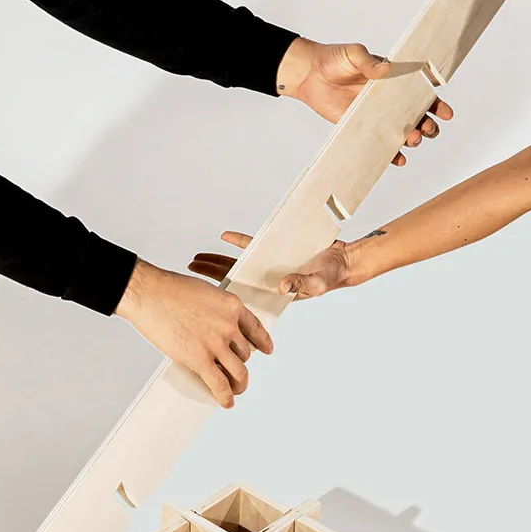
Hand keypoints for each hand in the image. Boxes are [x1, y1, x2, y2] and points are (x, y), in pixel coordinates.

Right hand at [115, 258, 272, 407]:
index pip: (255, 328)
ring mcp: (216, 344)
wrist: (149, 294)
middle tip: (234, 371)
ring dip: (239, 384)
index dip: (262, 342)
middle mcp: (229, 325)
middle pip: (246, 353)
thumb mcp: (204, 293)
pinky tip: (226, 402)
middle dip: (241, 363)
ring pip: (240, 372)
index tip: (266, 350)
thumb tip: (212, 329)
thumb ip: (215, 311)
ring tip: (235, 390)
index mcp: (232, 306)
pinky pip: (220, 385)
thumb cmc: (169, 290)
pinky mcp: (200, 360)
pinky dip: (226, 397)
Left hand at [189, 232, 354, 302]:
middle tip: (188, 269)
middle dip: (210, 274)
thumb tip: (281, 286)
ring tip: (196, 260)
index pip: (240, 295)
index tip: (201, 293)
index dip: (221, 295)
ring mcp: (268, 267)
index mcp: (271, 294)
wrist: (342, 260)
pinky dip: (238, 241)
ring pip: (236, 265)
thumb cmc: (331, 275)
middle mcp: (265, 282)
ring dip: (216, 261)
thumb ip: (300, 284)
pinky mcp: (274, 251)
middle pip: (230, 279)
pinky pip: (251, 246)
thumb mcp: (316, 282)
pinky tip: (223, 236)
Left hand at [276, 37, 452, 164]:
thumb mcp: (353, 54)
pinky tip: (398, 159)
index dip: (434, 102)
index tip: (444, 112)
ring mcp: (376, 116)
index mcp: (393, 80)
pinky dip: (390, 154)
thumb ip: (369, 62)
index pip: (419, 91)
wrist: (309, 75)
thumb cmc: (333, 59)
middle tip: (427, 129)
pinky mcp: (361, 129)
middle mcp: (388, 100)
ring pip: (401, 131)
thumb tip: (386, 68)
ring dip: (412, 138)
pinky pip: (380, 145)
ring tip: (413, 140)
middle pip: (416, 115)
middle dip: (426, 124)